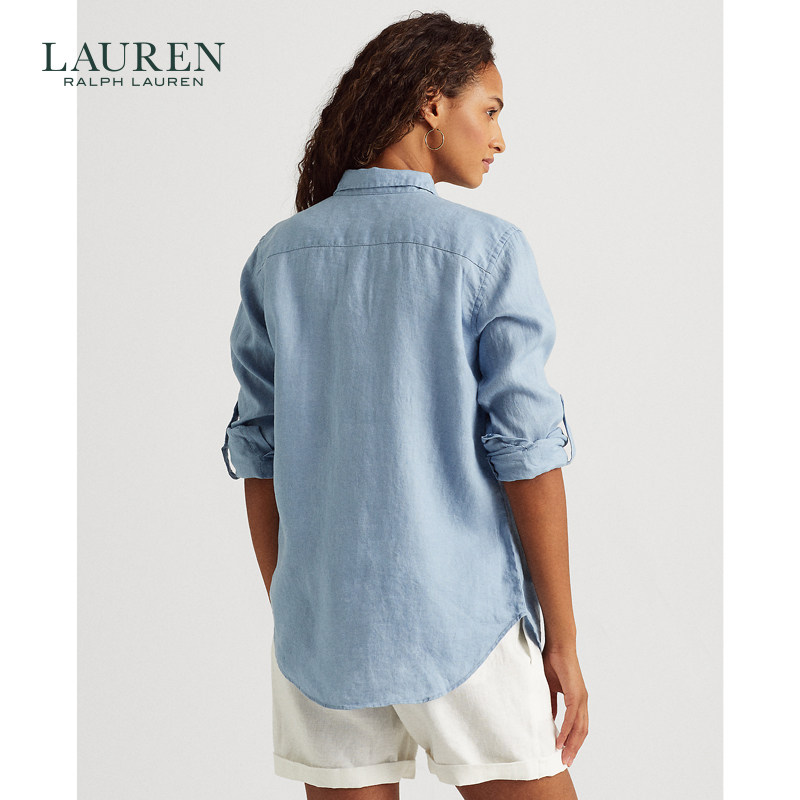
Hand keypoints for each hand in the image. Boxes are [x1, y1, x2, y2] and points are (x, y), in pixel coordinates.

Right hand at [541, 644, 588, 767]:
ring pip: (579, 728)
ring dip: (571, 744)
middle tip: (566, 762)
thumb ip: (551, 702)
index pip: (578, 726)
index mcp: (577, 699)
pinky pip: (572, 718)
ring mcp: (581, 698)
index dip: (573, 740)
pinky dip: (566, 731)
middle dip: (574, 748)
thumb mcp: (549, 687)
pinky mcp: (576, 694)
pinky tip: (559, 740)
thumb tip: (549, 718)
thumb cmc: (552, 661)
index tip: (565, 753)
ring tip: (563, 757)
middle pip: (582, 731)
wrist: (557, 644)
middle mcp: (582, 701)